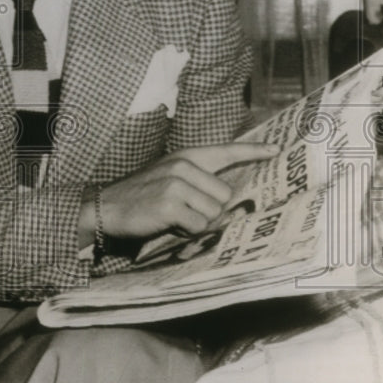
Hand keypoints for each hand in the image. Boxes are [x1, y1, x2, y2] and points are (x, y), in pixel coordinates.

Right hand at [94, 142, 278, 240]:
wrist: (106, 206)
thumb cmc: (141, 197)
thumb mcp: (170, 180)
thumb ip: (199, 185)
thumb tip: (231, 207)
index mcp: (186, 156)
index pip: (226, 151)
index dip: (253, 151)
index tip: (276, 150)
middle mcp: (183, 165)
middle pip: (224, 195)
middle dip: (211, 210)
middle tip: (186, 212)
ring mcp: (176, 183)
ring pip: (214, 212)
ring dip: (199, 223)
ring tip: (176, 218)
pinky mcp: (170, 204)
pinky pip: (199, 225)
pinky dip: (188, 231)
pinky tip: (170, 224)